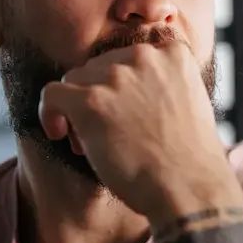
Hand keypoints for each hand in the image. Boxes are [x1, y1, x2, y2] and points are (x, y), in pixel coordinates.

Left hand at [38, 40, 239, 220]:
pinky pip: (52, 93)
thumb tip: (130, 92)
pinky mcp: (90, 101)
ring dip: (77, 107)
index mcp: (173, 54)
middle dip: (99, 96)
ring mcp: (116, 77)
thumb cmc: (191, 159)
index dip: (122, 85)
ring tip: (87, 141)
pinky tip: (58, 133)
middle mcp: (144, 56)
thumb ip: (165, 84)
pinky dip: (50, 113)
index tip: (122, 110)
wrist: (189, 188)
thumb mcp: (192, 103)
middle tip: (106, 132)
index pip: (131, 56)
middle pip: (101, 66)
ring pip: (76, 79)